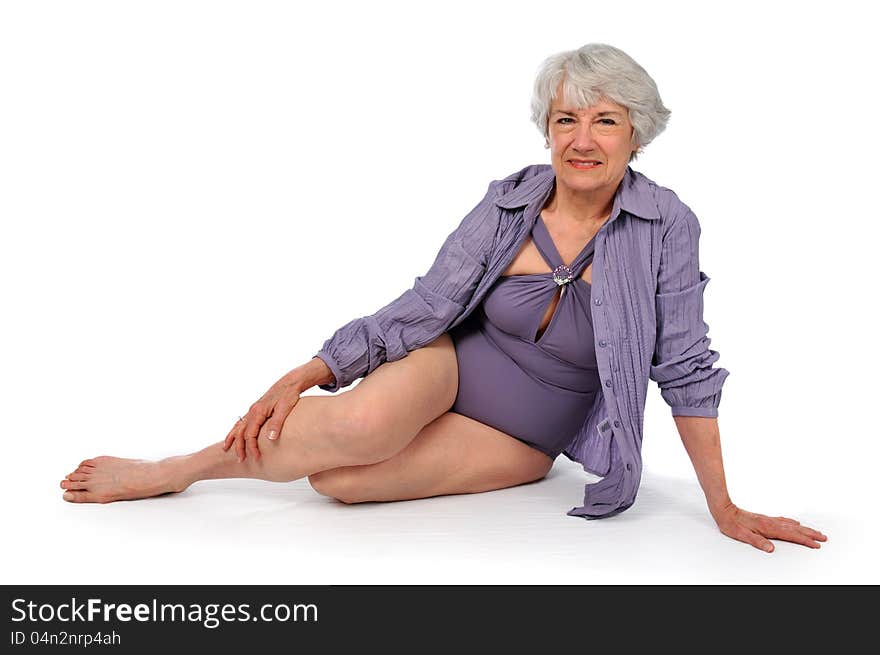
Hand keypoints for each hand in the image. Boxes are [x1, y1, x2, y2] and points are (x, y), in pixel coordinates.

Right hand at [223, 370, 303, 462]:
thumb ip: (276, 423)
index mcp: (258, 412)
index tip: (256, 457)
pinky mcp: (257, 409)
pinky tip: (235, 434)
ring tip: (226, 448)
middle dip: (239, 447)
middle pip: (241, 432)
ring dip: (233, 438)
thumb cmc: (288, 394)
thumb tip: (270, 438)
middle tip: (240, 459)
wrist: (290, 382)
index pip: (250, 434)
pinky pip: (243, 421)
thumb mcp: (284, 409)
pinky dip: (236, 429)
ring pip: (238, 426)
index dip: (252, 447)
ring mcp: (253, 410)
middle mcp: (253, 411)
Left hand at [711, 502, 827, 552]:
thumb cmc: (731, 523)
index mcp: (767, 528)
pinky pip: (783, 520)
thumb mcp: (742, 535)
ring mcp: (768, 519)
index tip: (817, 544)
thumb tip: (771, 549)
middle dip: (810, 534)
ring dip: (804, 528)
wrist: (723, 509)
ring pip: (791, 524)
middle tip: (824, 538)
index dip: (805, 540)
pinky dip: (792, 523)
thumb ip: (757, 542)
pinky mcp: (764, 518)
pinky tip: (795, 522)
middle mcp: (770, 522)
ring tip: (815, 531)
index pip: (791, 535)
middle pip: (795, 528)